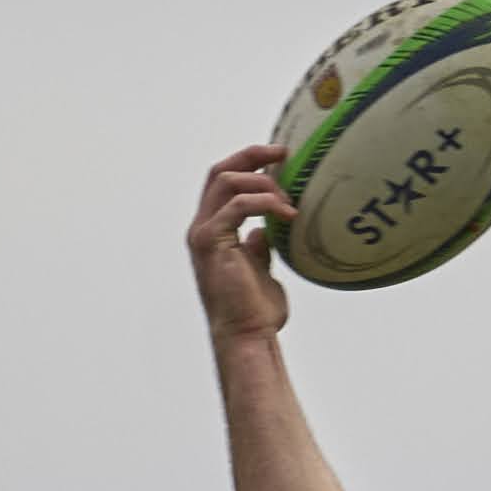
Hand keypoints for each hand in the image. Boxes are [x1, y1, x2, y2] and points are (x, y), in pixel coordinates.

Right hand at [189, 146, 294, 342]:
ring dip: (262, 182)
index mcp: (212, 231)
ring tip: (289, 202)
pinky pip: (237, 205)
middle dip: (252, 156)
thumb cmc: (255, 312)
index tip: (280, 159)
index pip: (224, 181)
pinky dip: (264, 202)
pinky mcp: (211, 242)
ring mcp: (204, 234)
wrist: (247, 336)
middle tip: (283, 154)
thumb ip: (258, 247)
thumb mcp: (260, 270)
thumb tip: (264, 232)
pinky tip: (286, 215)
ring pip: (226, 181)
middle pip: (220, 171)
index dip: (249, 163)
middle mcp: (202, 227)